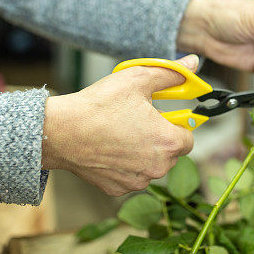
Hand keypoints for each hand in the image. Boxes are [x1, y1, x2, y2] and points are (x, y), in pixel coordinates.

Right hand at [41, 55, 197, 195]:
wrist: (61, 131)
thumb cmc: (99, 105)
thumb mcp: (138, 79)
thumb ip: (171, 73)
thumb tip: (193, 64)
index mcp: (167, 142)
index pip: (188, 137)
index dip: (176, 124)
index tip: (162, 116)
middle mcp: (157, 167)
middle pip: (170, 153)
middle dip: (158, 137)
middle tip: (137, 121)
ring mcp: (136, 181)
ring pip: (150, 165)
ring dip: (142, 152)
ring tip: (120, 133)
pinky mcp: (117, 189)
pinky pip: (130, 176)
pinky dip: (124, 165)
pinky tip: (108, 148)